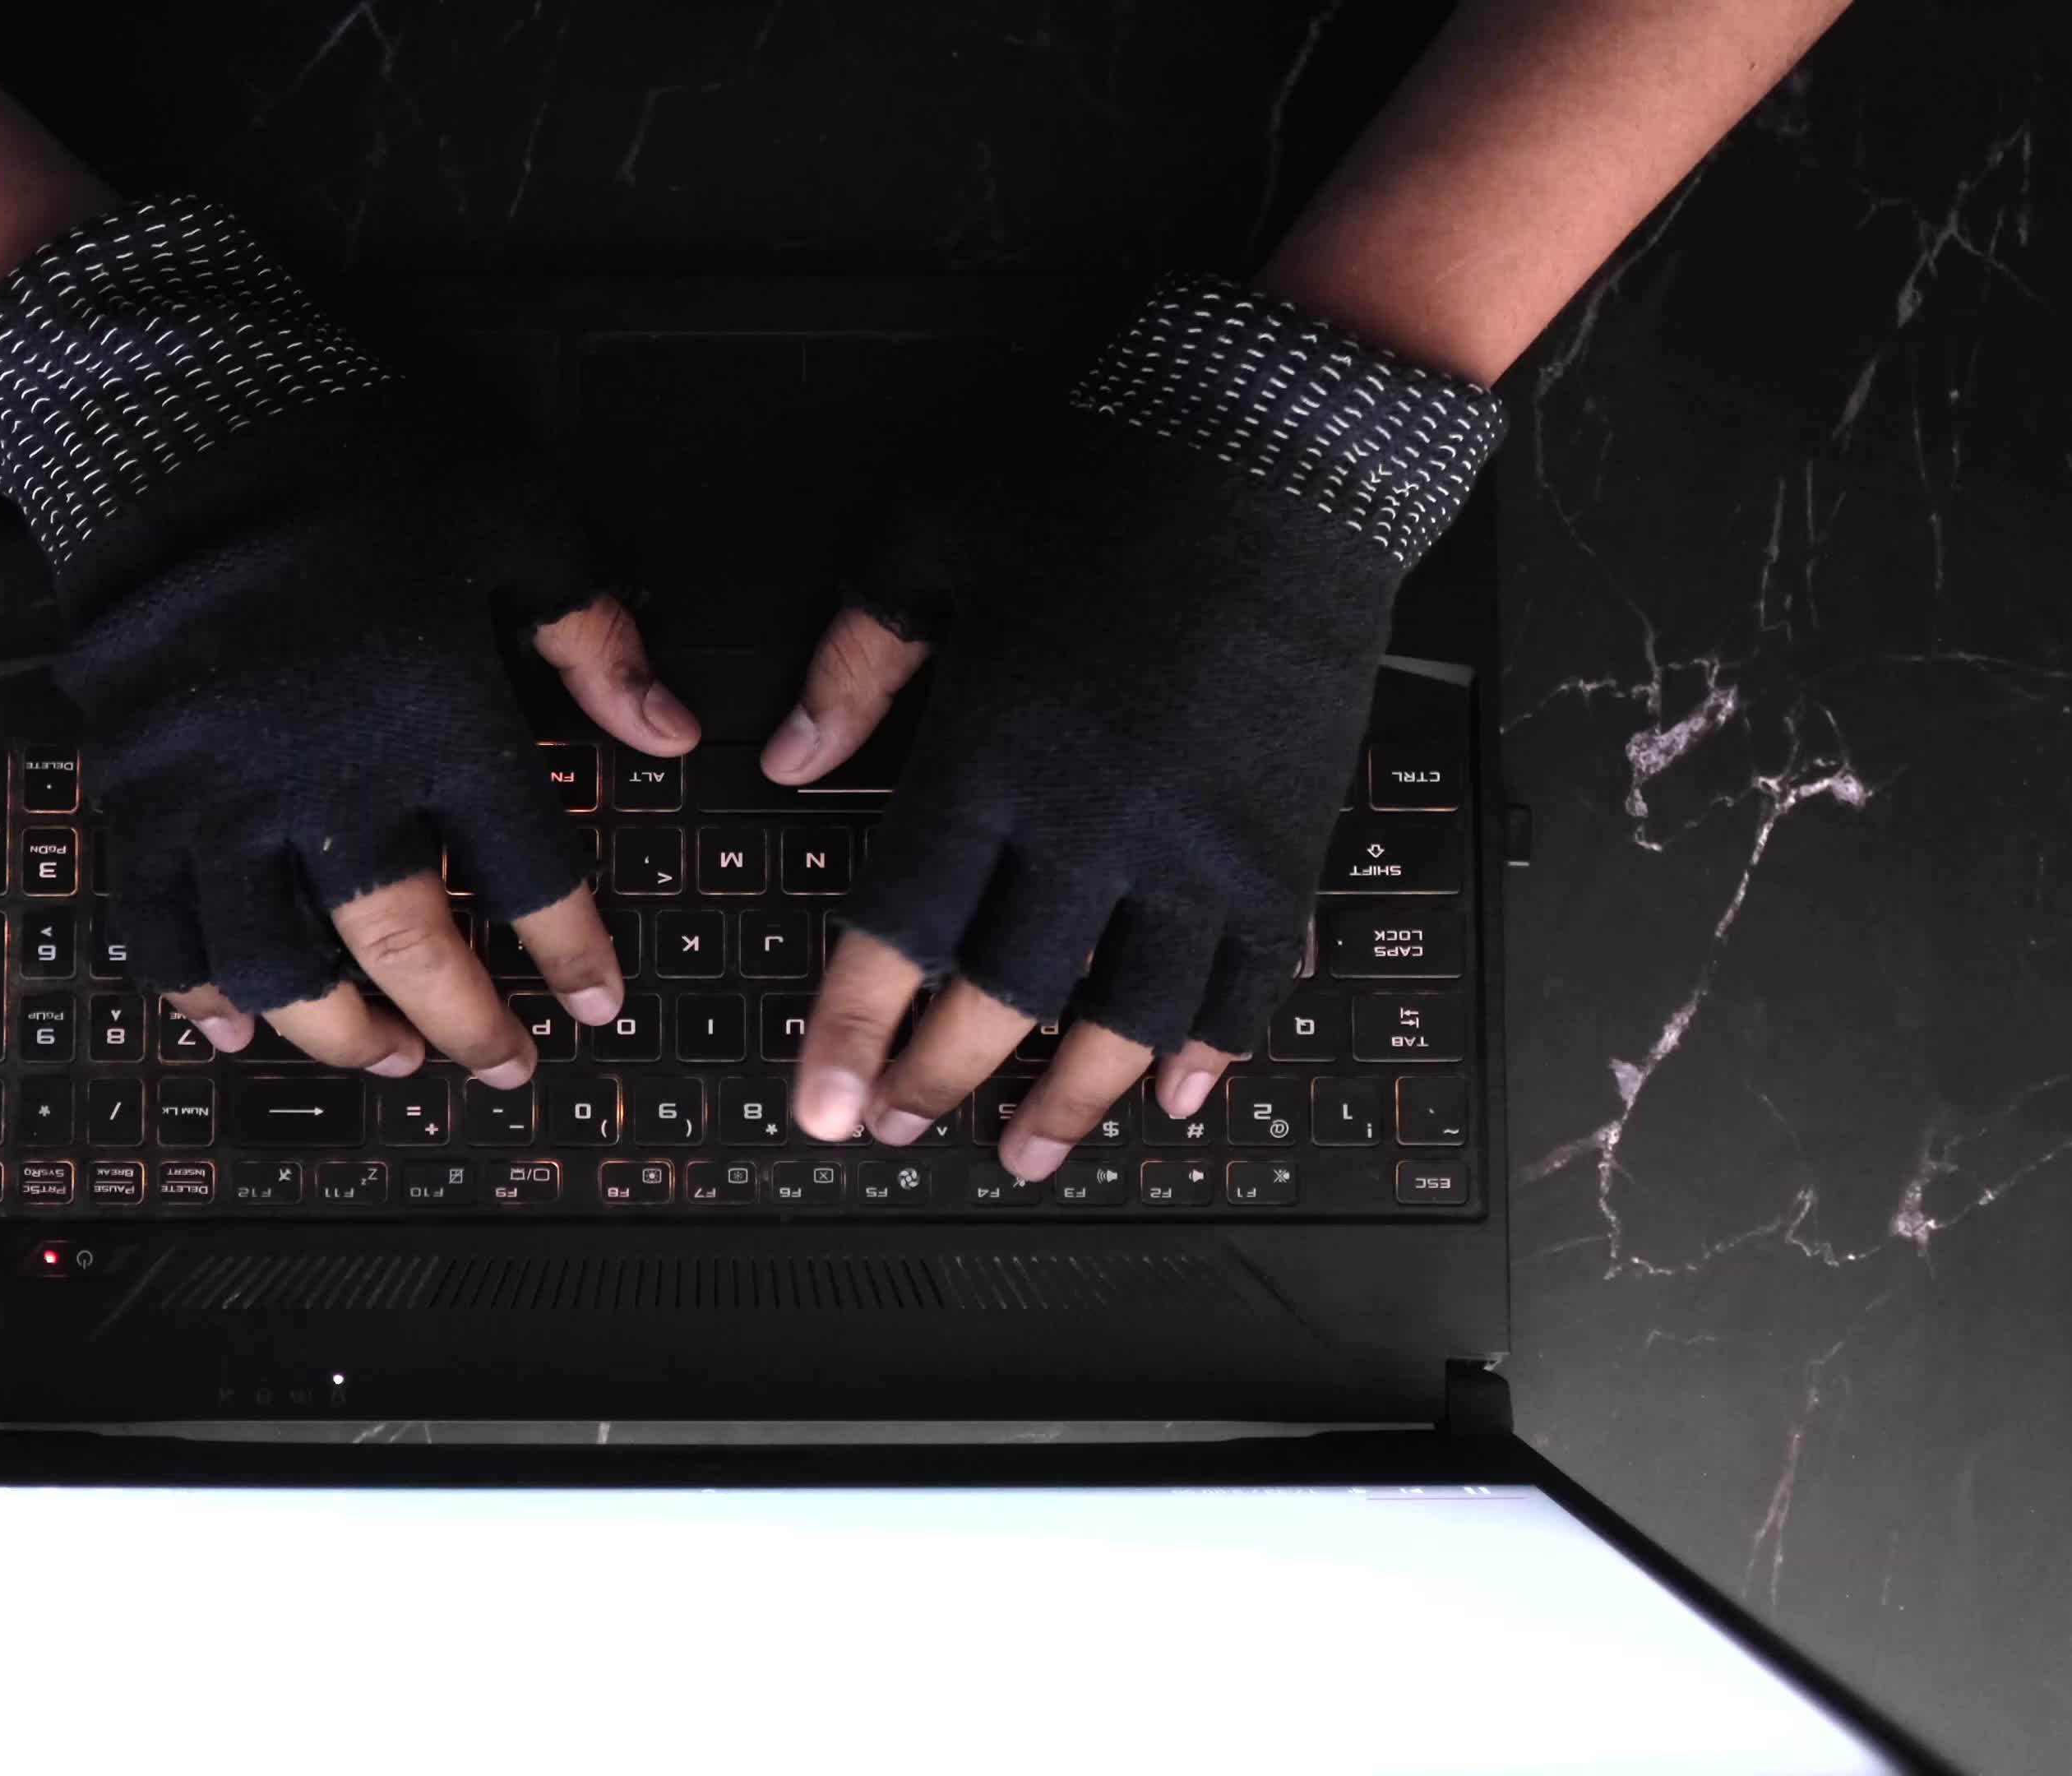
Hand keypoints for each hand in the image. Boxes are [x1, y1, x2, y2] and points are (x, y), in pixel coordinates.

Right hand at [0, 196, 696, 1082]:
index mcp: (441, 722)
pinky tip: (236, 1027)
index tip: (598, 1004)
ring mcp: (222, 798)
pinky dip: (197, 992)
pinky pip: (160, 926)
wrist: (178, 410)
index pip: (529, 877)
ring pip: (282, 966)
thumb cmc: (360, 458)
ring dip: (339, 1033)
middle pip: (409, 952)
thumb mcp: (516, 518)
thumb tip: (675, 738)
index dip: (569, 952)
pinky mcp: (137, 791)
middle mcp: (332, 785)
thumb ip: (592, 638)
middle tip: (501, 1070)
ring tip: (386, 1058)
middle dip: (465, 1025)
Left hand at [773, 276, 1502, 1178]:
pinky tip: (1180, 1095)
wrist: (1283, 444)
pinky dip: (1214, 1049)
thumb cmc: (1099, 476)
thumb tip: (787, 764)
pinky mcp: (1284, 840)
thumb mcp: (931, 536)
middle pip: (1004, 994)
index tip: (820, 1105)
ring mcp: (1201, 842)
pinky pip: (1252, 979)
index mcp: (992, 750)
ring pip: (1127, 1015)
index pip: (903, 925)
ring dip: (1071, 1099)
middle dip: (941, 1077)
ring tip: (1025, 1150)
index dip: (855, 1027)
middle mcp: (1095, 819)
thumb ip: (855, 664)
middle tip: (897, 1127)